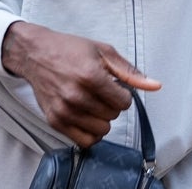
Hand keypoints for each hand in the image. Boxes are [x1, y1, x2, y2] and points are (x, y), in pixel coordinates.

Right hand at [2, 21, 160, 147]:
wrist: (36, 54)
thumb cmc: (69, 50)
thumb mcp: (103, 52)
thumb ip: (130, 72)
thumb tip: (155, 86)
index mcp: (91, 76)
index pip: (124, 102)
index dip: (123, 94)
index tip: (114, 86)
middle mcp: (77, 96)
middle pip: (113, 115)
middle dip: (112, 104)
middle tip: (100, 92)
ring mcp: (65, 111)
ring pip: (102, 130)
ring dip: (102, 118)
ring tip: (93, 103)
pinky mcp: (55, 121)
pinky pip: (84, 141)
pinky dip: (90, 132)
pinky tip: (87, 117)